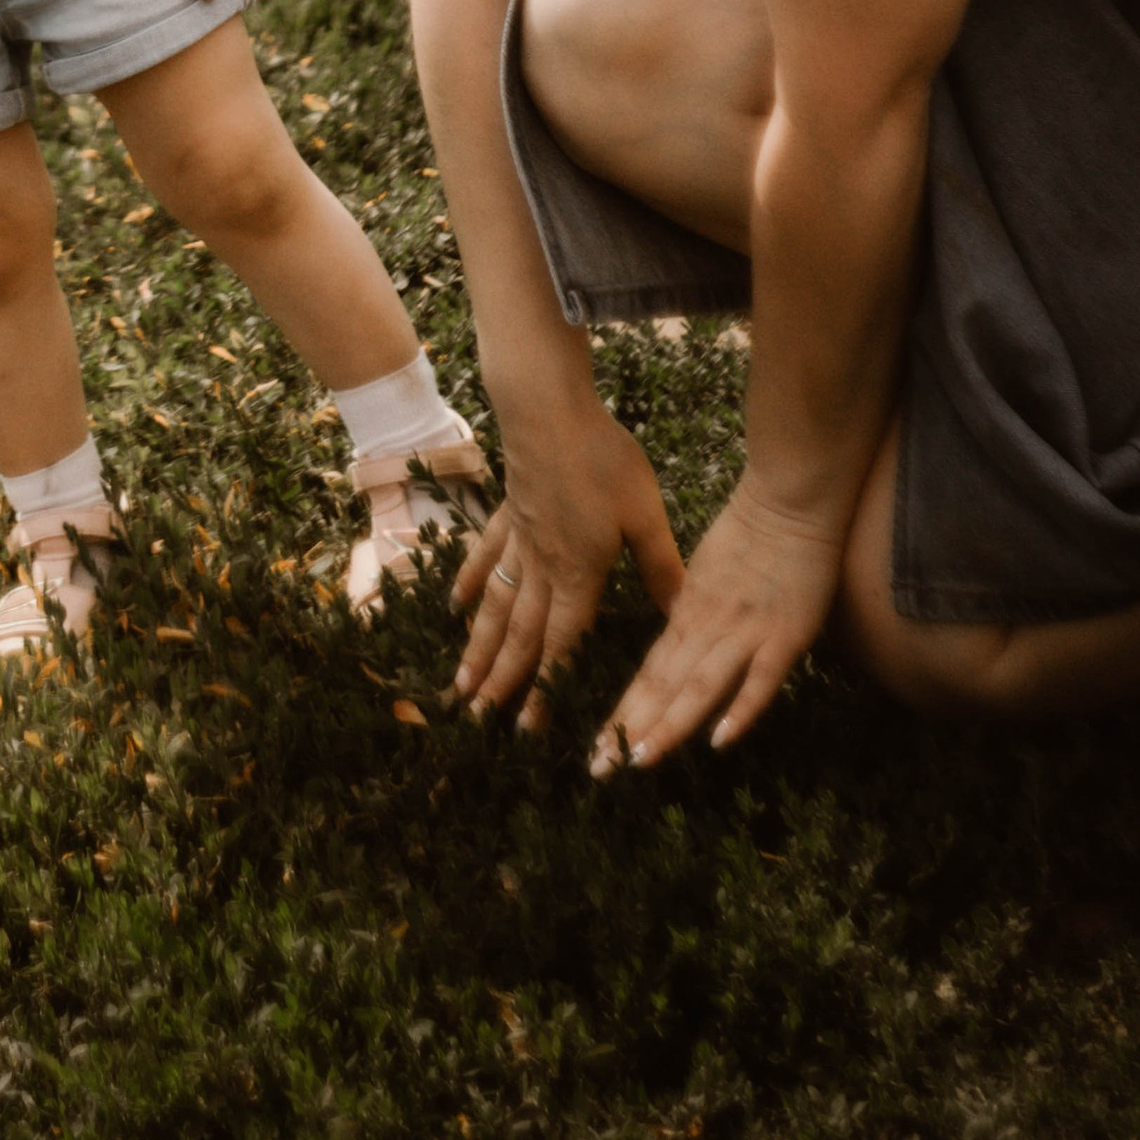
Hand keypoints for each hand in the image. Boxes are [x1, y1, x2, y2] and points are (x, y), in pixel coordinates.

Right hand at [452, 394, 685, 732]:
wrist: (548, 409)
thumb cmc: (602, 459)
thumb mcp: (644, 514)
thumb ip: (659, 567)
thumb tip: (684, 616)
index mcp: (578, 574)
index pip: (562, 645)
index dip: (547, 689)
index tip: (528, 730)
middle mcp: (541, 568)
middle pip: (520, 635)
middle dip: (502, 683)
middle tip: (479, 723)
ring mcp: (518, 541)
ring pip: (495, 607)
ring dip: (478, 650)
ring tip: (460, 687)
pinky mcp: (507, 514)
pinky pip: (484, 559)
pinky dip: (468, 586)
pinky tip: (455, 608)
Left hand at [587, 480, 843, 774]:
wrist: (789, 499)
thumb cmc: (752, 533)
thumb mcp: (707, 573)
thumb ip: (692, 609)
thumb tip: (675, 635)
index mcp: (688, 614)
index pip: (650, 673)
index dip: (625, 711)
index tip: (599, 747)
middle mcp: (708, 629)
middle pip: (664, 686)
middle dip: (632, 729)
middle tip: (599, 771)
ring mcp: (745, 634)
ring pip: (699, 687)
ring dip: (669, 726)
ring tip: (638, 761)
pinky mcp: (785, 636)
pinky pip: (760, 680)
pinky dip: (739, 709)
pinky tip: (718, 741)